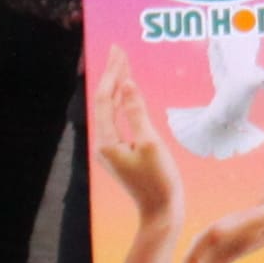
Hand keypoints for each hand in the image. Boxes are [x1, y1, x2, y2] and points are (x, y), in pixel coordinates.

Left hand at [90, 57, 177, 212]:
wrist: (161, 213)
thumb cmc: (159, 181)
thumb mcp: (150, 143)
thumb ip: (136, 112)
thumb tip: (125, 84)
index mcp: (107, 142)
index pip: (105, 98)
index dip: (112, 73)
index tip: (118, 51)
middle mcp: (103, 144)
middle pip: (104, 101)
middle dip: (112, 75)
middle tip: (118, 49)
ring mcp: (110, 149)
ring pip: (109, 110)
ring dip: (116, 86)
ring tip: (122, 63)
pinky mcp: (119, 153)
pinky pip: (117, 120)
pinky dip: (122, 102)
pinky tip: (126, 92)